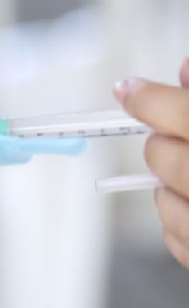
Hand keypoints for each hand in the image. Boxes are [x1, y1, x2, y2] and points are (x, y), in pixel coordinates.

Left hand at [115, 59, 188, 268]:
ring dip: (169, 188)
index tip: (127, 90)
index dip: (149, 99)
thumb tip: (182, 67)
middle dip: (161, 146)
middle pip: (163, 157)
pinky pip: (174, 240)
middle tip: (174, 140)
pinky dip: (179, 223)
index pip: (181, 114)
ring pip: (163, 202)